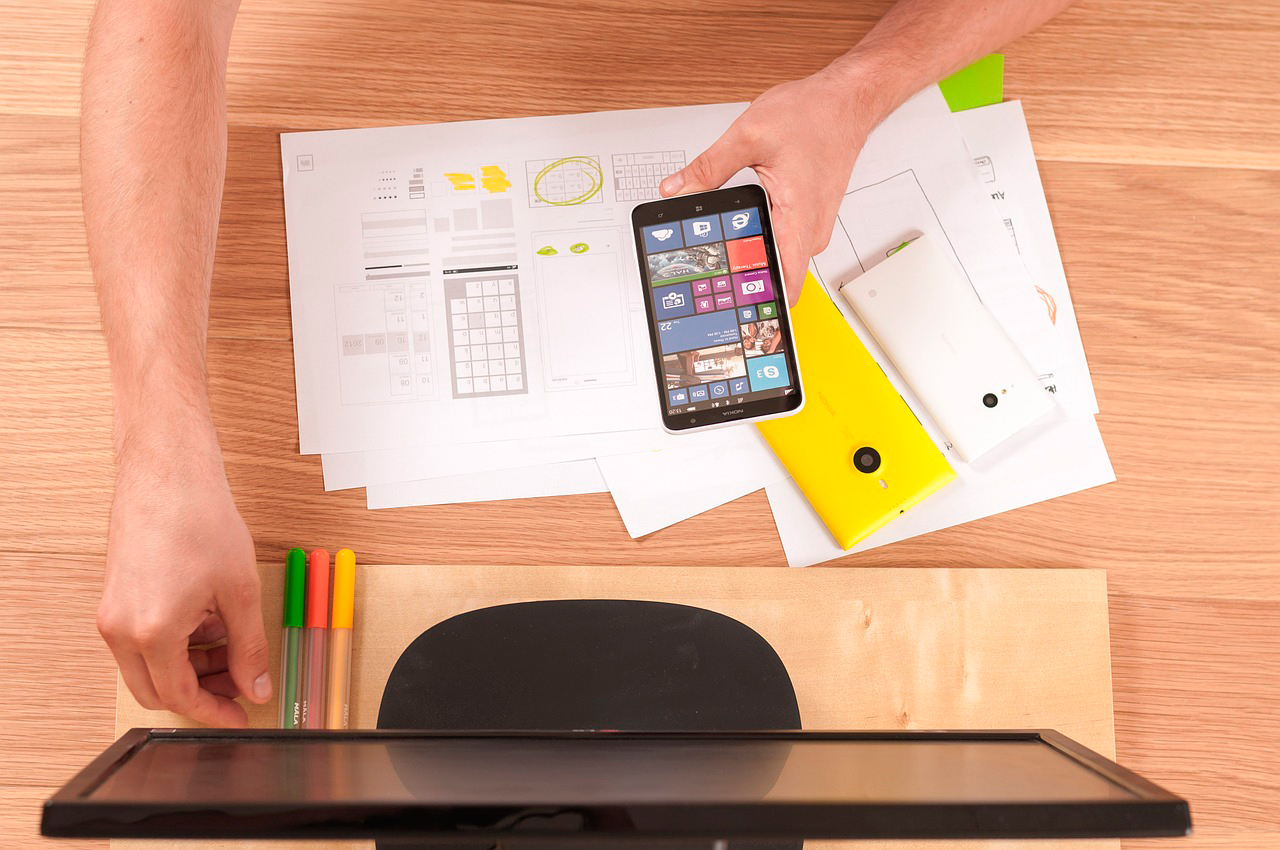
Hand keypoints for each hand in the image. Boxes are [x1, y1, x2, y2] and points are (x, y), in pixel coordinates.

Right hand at [98, 431, 270, 726]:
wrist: (167, 472)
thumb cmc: (201, 520)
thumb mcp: (241, 591)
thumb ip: (249, 648)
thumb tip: (256, 687)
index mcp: (151, 632)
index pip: (180, 697)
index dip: (214, 711)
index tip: (241, 715)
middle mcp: (120, 629)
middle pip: (158, 689)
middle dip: (202, 692)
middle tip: (241, 683)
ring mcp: (112, 613)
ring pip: (148, 666)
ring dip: (189, 666)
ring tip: (231, 642)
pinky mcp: (113, 598)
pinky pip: (141, 640)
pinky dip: (175, 642)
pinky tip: (209, 620)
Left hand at [660, 69, 878, 304]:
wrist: (845, 101)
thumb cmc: (815, 115)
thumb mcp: (749, 137)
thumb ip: (708, 168)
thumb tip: (676, 190)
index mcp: (799, 218)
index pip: (785, 284)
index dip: (760, 305)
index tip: (734, 312)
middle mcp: (811, 230)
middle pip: (776, 275)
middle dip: (743, 280)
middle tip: (710, 278)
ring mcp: (812, 226)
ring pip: (777, 259)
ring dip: (749, 259)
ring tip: (719, 254)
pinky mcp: (808, 218)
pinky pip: (783, 242)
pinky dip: (759, 241)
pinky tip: (738, 233)